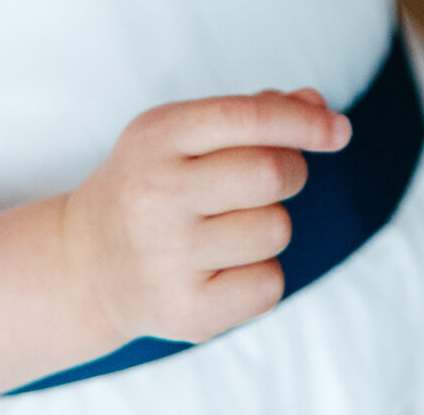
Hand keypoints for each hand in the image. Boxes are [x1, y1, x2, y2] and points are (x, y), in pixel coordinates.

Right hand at [58, 88, 350, 347]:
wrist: (84, 264)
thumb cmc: (153, 184)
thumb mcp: (182, 134)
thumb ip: (252, 113)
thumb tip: (321, 110)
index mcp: (157, 137)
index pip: (248, 117)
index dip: (304, 122)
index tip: (339, 130)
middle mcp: (156, 195)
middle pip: (272, 174)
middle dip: (291, 171)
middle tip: (272, 179)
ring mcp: (167, 258)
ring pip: (276, 230)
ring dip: (270, 225)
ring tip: (228, 227)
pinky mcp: (185, 312)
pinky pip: (268, 285)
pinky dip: (260, 274)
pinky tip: (222, 267)